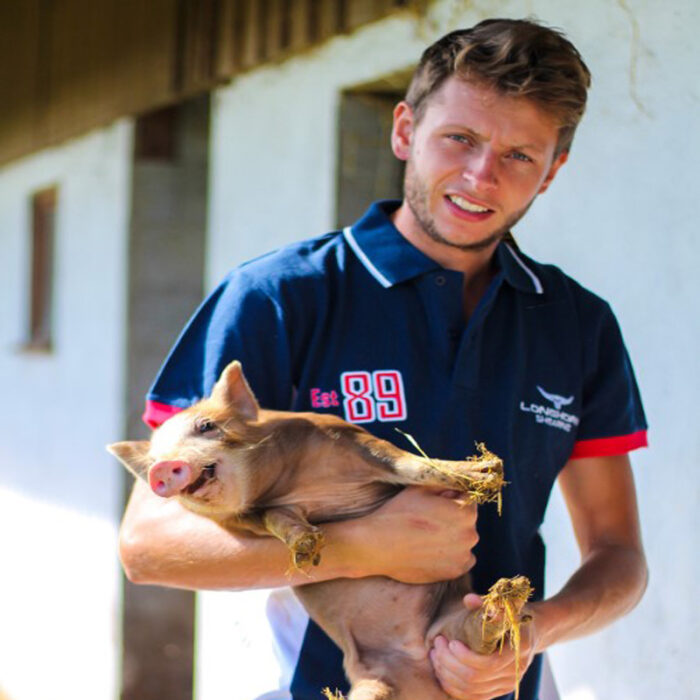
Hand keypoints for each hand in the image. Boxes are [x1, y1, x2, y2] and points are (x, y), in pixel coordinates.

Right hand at [349, 486, 477, 583]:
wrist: (378, 545)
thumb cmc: (398, 513)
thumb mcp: (421, 489)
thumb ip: (445, 485)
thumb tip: (456, 490)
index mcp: (465, 512)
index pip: (467, 500)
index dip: (450, 499)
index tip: (434, 505)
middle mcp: (470, 535)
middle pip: (466, 521)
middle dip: (453, 518)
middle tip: (428, 521)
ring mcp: (463, 556)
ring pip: (463, 540)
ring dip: (452, 537)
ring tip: (427, 536)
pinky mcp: (454, 572)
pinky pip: (460, 559)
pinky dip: (450, 555)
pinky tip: (431, 550)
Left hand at [430, 595, 537, 699]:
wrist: (532, 630)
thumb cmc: (513, 614)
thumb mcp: (503, 605)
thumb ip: (485, 604)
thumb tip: (469, 599)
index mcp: (517, 650)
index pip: (488, 664)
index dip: (465, 656)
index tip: (450, 641)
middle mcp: (514, 672)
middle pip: (475, 678)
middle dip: (449, 663)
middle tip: (437, 645)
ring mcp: (507, 684)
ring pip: (471, 691)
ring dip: (447, 675)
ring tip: (435, 655)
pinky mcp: (499, 690)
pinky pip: (473, 697)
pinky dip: (454, 688)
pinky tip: (442, 672)